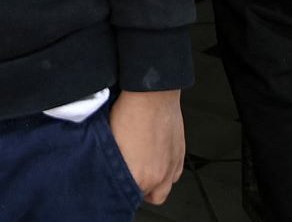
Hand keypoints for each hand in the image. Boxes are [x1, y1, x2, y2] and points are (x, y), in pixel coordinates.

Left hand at [107, 90, 184, 204]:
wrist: (152, 94)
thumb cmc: (131, 112)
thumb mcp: (112, 143)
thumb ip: (115, 165)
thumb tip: (112, 170)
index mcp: (139, 175)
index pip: (130, 197)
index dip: (123, 190)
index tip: (119, 183)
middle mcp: (158, 175)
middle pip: (149, 197)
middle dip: (140, 190)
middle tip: (131, 179)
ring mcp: (171, 166)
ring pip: (164, 189)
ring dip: (154, 184)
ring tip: (144, 171)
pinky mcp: (180, 155)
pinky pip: (174, 175)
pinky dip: (167, 173)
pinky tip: (157, 162)